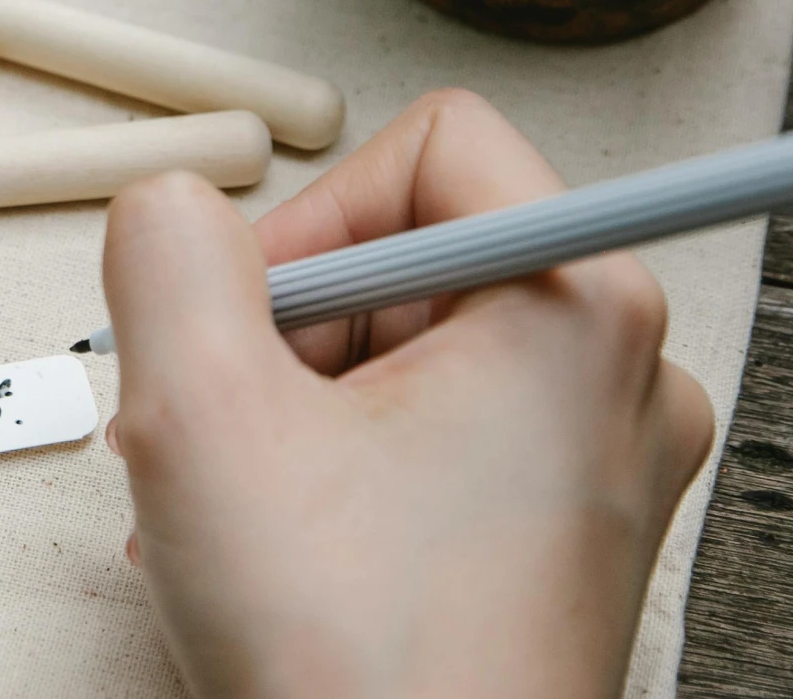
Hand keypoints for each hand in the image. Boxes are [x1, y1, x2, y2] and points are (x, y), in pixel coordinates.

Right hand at [102, 89, 714, 698]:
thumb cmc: (360, 665)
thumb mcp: (201, 413)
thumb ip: (170, 254)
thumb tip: (172, 207)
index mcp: (579, 307)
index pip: (433, 146)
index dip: (308, 218)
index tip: (244, 326)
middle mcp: (623, 377)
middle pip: (418, 255)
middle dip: (285, 337)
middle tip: (222, 435)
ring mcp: (605, 470)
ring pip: (416, 360)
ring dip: (294, 416)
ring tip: (233, 510)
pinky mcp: (570, 546)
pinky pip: (442, 450)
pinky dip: (343, 479)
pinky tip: (272, 554)